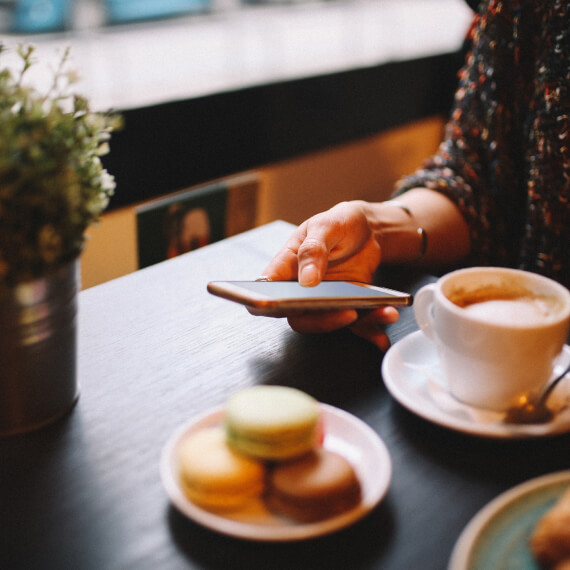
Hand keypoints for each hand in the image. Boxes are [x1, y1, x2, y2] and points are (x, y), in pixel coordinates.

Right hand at [254, 201, 399, 349]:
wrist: (368, 228)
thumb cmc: (339, 222)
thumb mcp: (325, 226)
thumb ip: (313, 250)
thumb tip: (306, 280)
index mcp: (286, 267)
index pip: (266, 292)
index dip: (264, 305)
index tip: (281, 306)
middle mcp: (301, 289)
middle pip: (299, 317)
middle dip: (323, 321)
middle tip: (347, 313)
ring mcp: (324, 300)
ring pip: (330, 323)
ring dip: (357, 323)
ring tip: (383, 312)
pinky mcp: (346, 306)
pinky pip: (355, 324)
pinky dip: (373, 326)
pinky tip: (388, 317)